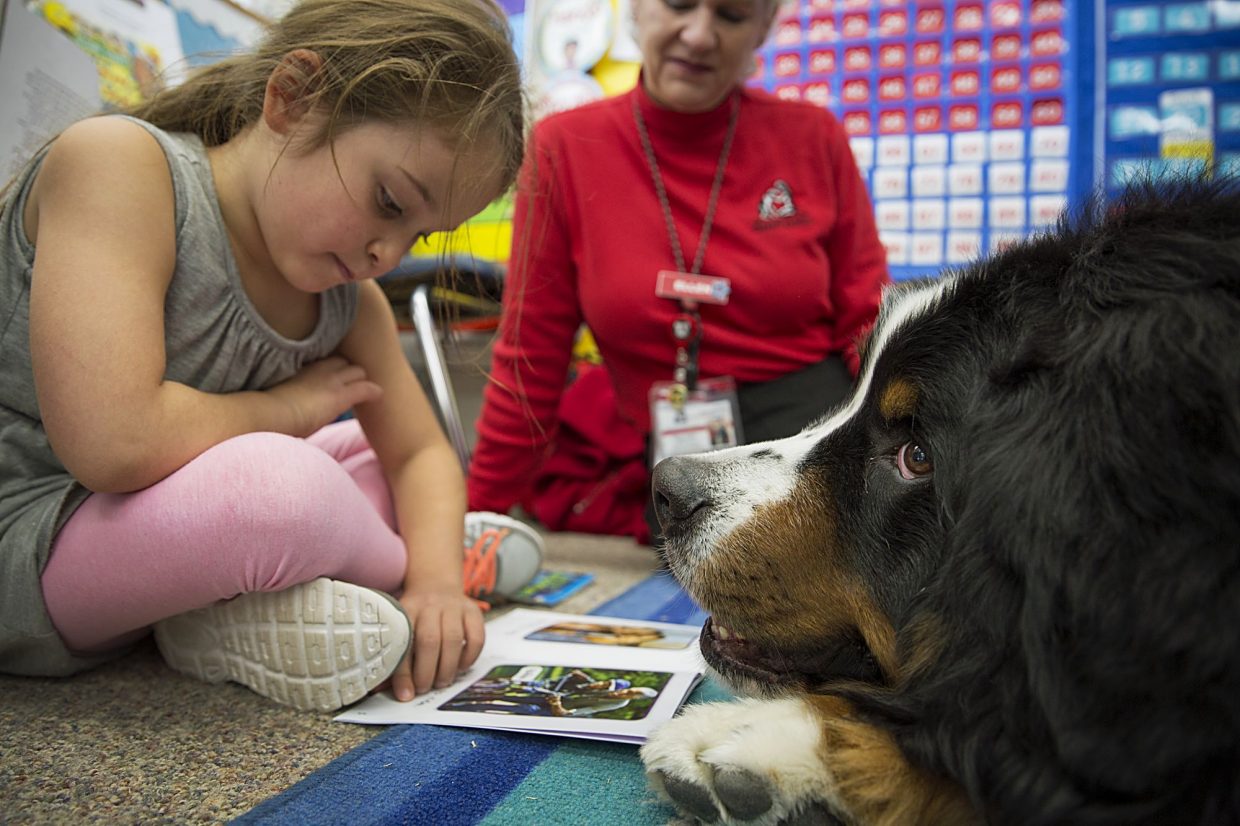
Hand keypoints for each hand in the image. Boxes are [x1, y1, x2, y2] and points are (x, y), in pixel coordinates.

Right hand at [267, 356, 382, 436]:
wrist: (267, 414)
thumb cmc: (263, 411)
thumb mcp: (273, 396)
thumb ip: (283, 394)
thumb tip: (277, 406)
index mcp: (300, 367)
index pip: (323, 360)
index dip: (330, 367)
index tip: (332, 374)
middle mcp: (317, 369)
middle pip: (343, 361)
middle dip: (349, 371)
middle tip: (353, 382)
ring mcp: (330, 380)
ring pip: (357, 371)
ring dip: (361, 380)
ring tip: (366, 388)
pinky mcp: (339, 396)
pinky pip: (365, 388)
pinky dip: (373, 391)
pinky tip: (379, 395)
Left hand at [389, 587, 485, 699]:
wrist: (435, 583)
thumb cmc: (415, 615)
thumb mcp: (401, 626)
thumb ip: (395, 657)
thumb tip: (385, 690)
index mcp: (406, 609)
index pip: (403, 642)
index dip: (403, 672)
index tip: (405, 694)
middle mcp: (429, 605)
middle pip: (429, 640)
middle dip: (427, 672)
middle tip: (424, 688)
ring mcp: (454, 606)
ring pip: (453, 640)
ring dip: (447, 668)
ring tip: (441, 682)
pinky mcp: (473, 611)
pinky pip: (476, 638)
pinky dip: (469, 658)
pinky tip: (460, 667)